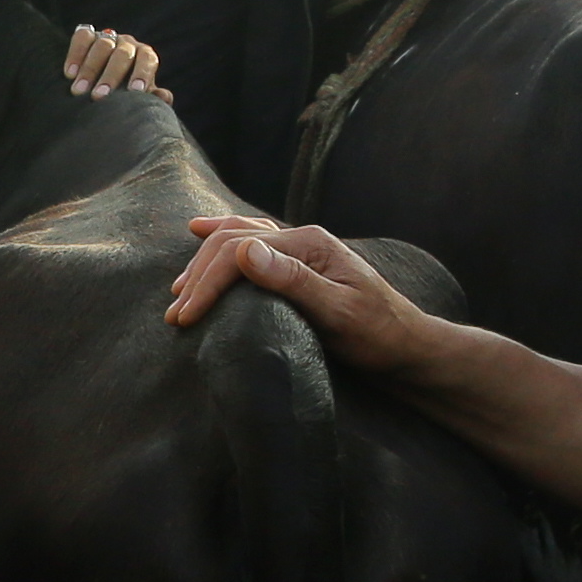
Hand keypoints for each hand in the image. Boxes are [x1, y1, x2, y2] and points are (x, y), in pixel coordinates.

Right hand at [62, 24, 162, 96]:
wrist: (100, 83)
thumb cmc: (124, 93)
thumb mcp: (138, 97)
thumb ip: (151, 97)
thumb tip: (165, 98)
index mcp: (144, 56)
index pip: (147, 59)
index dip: (142, 73)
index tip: (134, 92)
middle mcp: (128, 43)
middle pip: (123, 54)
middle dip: (110, 76)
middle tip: (98, 97)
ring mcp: (107, 37)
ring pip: (102, 46)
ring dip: (90, 69)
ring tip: (78, 91)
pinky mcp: (88, 34)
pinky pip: (83, 37)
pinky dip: (76, 54)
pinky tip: (69, 74)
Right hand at [164, 213, 448, 377]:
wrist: (407, 348)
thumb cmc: (378, 336)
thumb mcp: (338, 313)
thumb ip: (293, 281)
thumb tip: (244, 251)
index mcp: (309, 243)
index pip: (240, 252)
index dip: (207, 282)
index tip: (184, 317)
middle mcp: (301, 238)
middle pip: (232, 241)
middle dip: (198, 276)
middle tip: (175, 315)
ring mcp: (300, 249)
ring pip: (237, 238)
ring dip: (203, 261)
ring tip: (178, 291)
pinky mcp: (298, 265)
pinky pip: (251, 244)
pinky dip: (222, 243)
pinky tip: (203, 234)